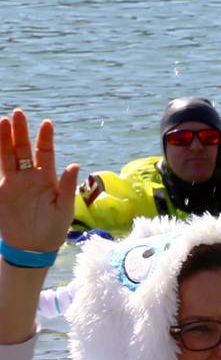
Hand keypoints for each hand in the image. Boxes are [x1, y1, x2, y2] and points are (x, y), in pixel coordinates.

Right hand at [0, 110, 78, 254]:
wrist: (34, 246)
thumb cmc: (53, 229)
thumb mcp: (65, 208)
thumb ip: (67, 187)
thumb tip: (75, 165)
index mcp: (48, 178)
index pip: (46, 153)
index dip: (45, 138)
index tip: (47, 122)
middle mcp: (30, 176)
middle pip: (24, 149)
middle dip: (21, 131)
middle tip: (18, 113)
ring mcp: (15, 181)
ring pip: (8, 155)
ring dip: (5, 139)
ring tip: (3, 120)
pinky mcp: (3, 189)